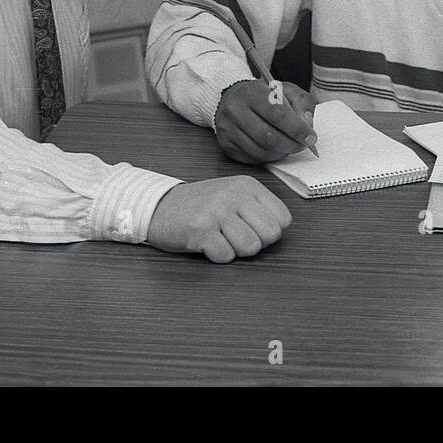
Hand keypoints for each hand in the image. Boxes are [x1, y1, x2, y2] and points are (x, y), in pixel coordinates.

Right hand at [147, 176, 291, 262]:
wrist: (159, 206)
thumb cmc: (201, 206)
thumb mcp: (233, 196)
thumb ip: (258, 209)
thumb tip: (279, 231)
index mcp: (247, 186)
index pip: (283, 219)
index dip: (269, 231)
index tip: (251, 228)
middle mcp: (234, 194)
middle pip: (270, 235)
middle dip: (256, 243)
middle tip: (235, 237)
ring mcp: (216, 210)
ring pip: (251, 247)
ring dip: (236, 251)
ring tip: (220, 239)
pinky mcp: (200, 229)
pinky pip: (226, 256)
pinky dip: (218, 256)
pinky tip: (207, 244)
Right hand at [215, 79, 318, 163]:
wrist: (234, 98)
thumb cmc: (264, 96)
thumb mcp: (287, 90)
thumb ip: (302, 103)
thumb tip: (307, 124)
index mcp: (253, 92)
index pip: (278, 115)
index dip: (297, 129)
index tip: (310, 138)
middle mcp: (236, 110)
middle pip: (268, 137)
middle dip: (291, 145)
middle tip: (302, 145)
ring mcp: (228, 128)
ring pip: (260, 151)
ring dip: (280, 153)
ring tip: (288, 146)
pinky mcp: (225, 144)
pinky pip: (251, 158)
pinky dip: (268, 157)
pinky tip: (274, 149)